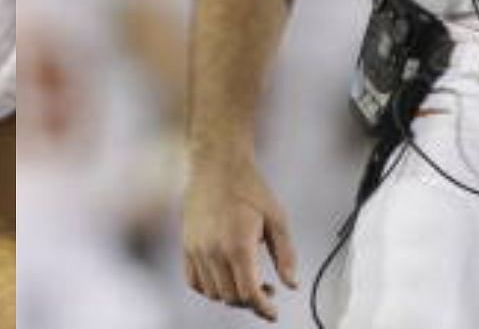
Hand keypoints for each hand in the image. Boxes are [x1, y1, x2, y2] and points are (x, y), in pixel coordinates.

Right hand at [183, 151, 297, 321]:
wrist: (217, 163)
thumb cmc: (250, 188)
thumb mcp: (277, 218)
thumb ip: (286, 254)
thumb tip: (292, 285)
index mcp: (238, 245)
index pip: (249, 293)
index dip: (263, 309)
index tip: (273, 314)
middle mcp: (213, 251)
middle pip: (231, 297)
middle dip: (251, 302)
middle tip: (267, 291)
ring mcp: (196, 249)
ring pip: (212, 292)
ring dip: (231, 296)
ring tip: (248, 281)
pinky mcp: (186, 245)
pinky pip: (194, 281)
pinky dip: (209, 288)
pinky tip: (225, 277)